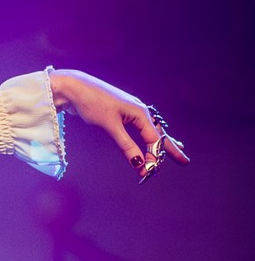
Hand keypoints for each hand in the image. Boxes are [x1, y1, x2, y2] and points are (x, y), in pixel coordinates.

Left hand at [48, 69, 189, 182]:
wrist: (74, 88)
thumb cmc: (92, 103)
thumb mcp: (110, 126)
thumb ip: (126, 145)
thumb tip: (139, 164)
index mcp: (140, 112)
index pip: (154, 139)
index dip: (153, 157)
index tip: (147, 173)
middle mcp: (139, 111)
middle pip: (159, 133)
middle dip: (171, 148)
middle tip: (185, 161)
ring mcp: (131, 111)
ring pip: (151, 129)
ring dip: (162, 141)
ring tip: (177, 147)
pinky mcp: (121, 112)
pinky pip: (141, 127)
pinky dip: (149, 134)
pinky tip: (151, 136)